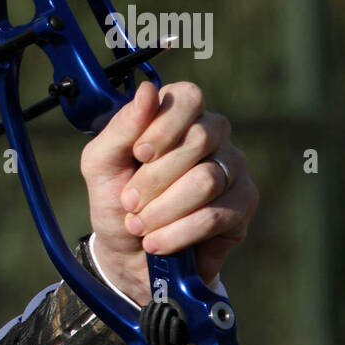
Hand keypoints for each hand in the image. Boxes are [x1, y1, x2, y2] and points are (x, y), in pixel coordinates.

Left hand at [79, 81, 257, 304]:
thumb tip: (148, 90)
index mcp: (177, 116)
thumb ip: (121, 128)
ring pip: (207, 180)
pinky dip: (178, 232)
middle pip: (199, 139)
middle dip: (154, 178)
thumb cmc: (116, 201)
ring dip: (162, 209)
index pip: (188, 97)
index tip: (137, 154)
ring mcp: (232, 168)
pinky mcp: (243, 204)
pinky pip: (216, 214)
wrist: (127, 254)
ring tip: (139, 226)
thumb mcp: (101, 164)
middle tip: (129, 202)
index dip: (163, 127)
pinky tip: (157, 242)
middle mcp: (212, 135)